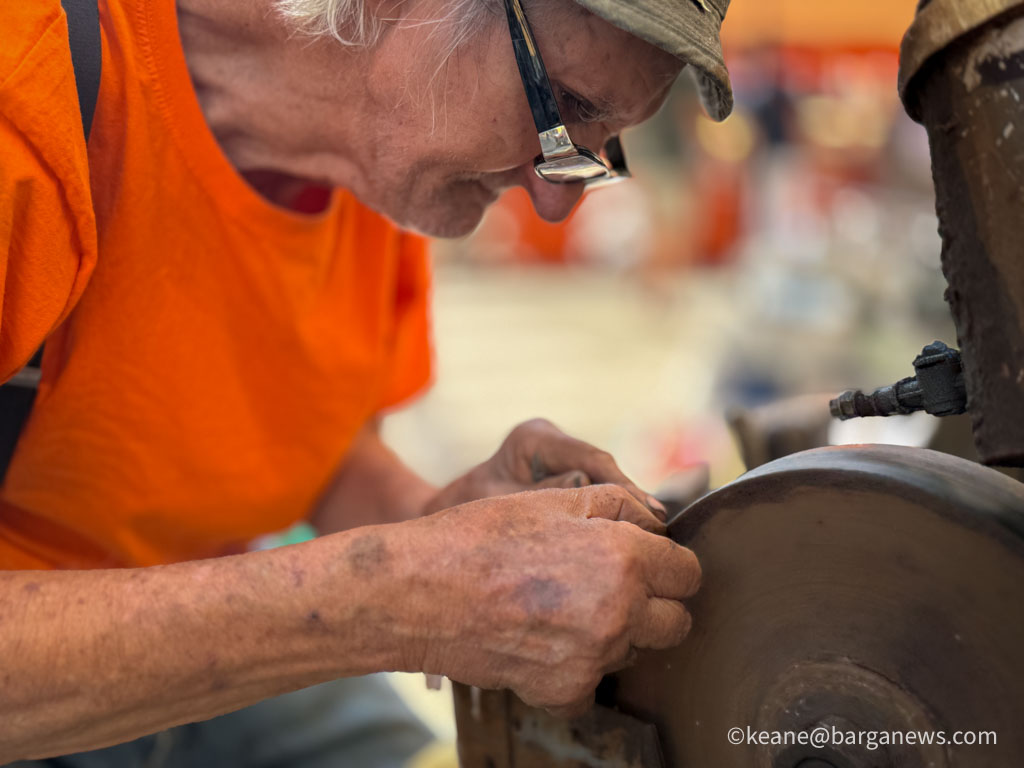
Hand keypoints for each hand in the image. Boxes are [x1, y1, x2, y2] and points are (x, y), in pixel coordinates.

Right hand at [397, 484, 699, 715]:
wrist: (419, 591)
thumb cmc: (482, 536)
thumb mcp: (553, 499)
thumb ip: (619, 504)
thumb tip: (655, 524)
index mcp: (625, 558)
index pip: (689, 574)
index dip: (669, 565)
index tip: (649, 564)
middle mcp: (619, 612)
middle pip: (675, 623)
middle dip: (653, 606)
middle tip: (610, 588)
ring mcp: (593, 658)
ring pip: (631, 651)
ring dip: (612, 633)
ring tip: (559, 607)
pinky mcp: (565, 692)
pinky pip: (591, 684)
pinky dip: (573, 668)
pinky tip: (540, 639)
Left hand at [423, 418, 666, 521]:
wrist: (443, 525)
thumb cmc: (462, 515)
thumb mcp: (497, 505)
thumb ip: (541, 497)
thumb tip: (587, 488)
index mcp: (533, 438)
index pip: (589, 458)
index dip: (623, 486)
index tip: (649, 511)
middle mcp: (553, 444)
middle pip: (604, 470)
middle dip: (631, 499)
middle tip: (660, 529)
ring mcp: (561, 461)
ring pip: (606, 486)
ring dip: (626, 513)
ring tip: (656, 539)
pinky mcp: (567, 482)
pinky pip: (598, 500)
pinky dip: (614, 521)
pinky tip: (636, 544)